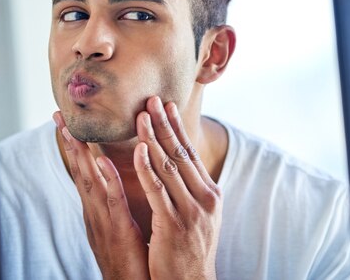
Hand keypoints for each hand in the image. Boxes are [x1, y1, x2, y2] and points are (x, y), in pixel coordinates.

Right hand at [53, 112, 149, 279]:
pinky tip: (102, 161)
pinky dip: (107, 180)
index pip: (85, 171)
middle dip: (69, 143)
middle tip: (58, 115)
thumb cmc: (131, 259)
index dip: (75, 146)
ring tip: (73, 129)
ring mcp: (103, 221)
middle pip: (80, 171)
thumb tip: (111, 180)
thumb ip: (114, 203)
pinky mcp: (118, 230)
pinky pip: (112, 201)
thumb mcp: (120, 226)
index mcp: (97, 209)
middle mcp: (95, 212)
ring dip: (81, 155)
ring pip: (90, 182)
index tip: (67, 122)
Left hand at [134, 97, 221, 279]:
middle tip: (151, 100)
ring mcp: (191, 210)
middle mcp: (205, 197)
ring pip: (169, 166)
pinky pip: (158, 190)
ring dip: (154, 138)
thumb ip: (193, 189)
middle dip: (165, 124)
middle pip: (181, 153)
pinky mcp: (174, 223)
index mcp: (210, 193)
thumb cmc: (191, 249)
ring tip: (141, 116)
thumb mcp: (200, 214)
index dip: (178, 127)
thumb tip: (183, 164)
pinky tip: (139, 150)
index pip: (191, 152)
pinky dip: (148, 167)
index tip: (167, 105)